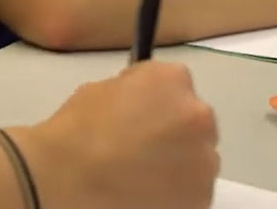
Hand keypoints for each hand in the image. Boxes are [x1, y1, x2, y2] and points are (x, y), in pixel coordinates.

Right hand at [8, 62, 218, 208]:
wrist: (71, 182)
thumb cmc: (77, 132)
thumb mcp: (96, 91)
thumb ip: (130, 92)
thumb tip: (137, 103)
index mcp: (170, 79)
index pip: (173, 80)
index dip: (154, 97)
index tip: (136, 110)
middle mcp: (198, 115)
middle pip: (193, 118)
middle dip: (172, 128)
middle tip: (139, 144)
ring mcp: (205, 161)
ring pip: (197, 156)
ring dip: (177, 160)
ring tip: (140, 173)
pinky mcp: (202, 198)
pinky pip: (192, 189)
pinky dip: (175, 190)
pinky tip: (144, 191)